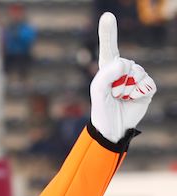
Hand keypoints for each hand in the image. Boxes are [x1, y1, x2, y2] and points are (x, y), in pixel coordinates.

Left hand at [90, 12, 155, 142]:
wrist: (114, 128)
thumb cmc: (102, 108)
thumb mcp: (98, 91)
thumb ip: (106, 75)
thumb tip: (123, 63)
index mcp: (108, 67)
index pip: (109, 47)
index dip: (108, 31)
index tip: (107, 16)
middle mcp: (123, 69)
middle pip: (126, 65)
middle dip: (118, 82)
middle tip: (114, 95)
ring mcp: (136, 78)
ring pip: (138, 74)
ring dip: (128, 90)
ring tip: (122, 98)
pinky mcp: (147, 87)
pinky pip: (147, 84)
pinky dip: (139, 94)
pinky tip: (133, 100)